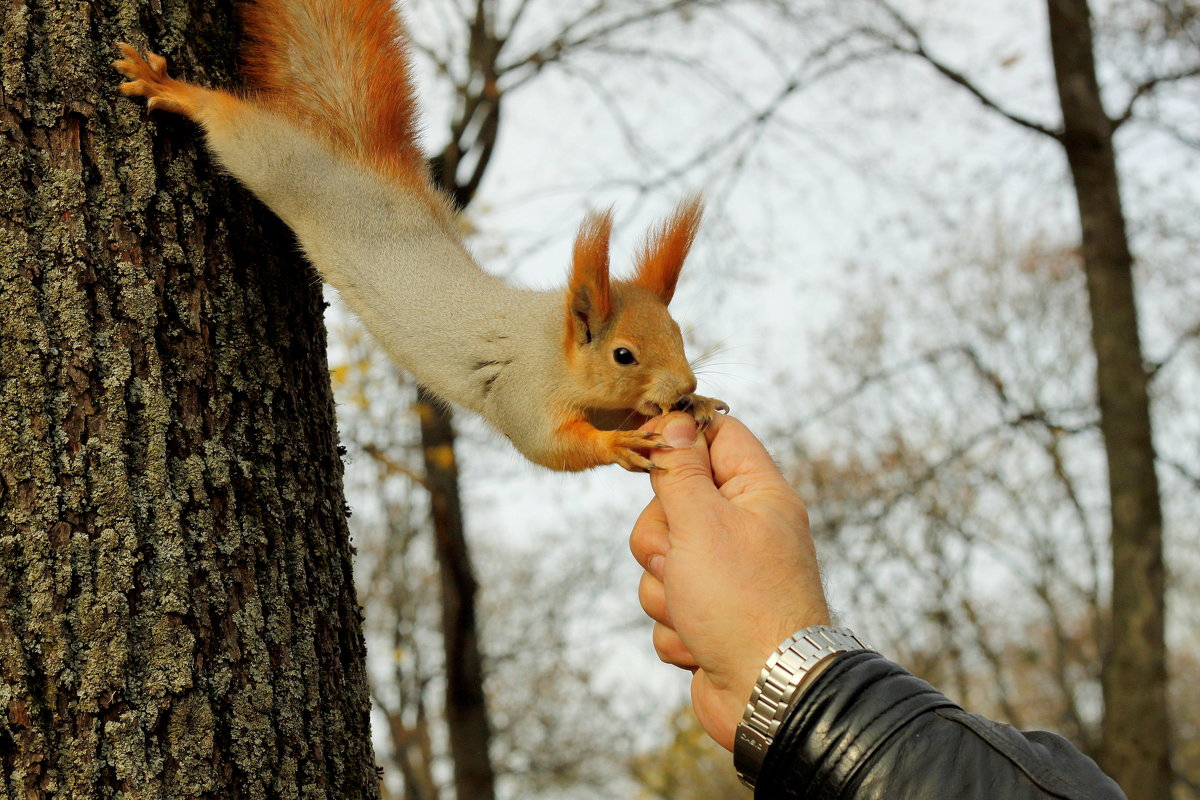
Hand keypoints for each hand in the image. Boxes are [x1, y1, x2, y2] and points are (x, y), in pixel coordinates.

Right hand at [629, 412, 829, 750]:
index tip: (644, 445)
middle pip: (674, 501)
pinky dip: (676, 626)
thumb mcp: (702, 523)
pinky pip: (668, 603)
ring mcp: (728, 574)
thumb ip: (679, 472)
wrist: (769, 694)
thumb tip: (675, 423)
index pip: (717, 435)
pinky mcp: (711, 615)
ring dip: (663, 588)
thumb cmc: (742, 603)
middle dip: (659, 536)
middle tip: (676, 558)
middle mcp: (745, 529)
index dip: (679, 435)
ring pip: (662, 558)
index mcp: (758, 494)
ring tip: (692, 610)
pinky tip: (700, 642)